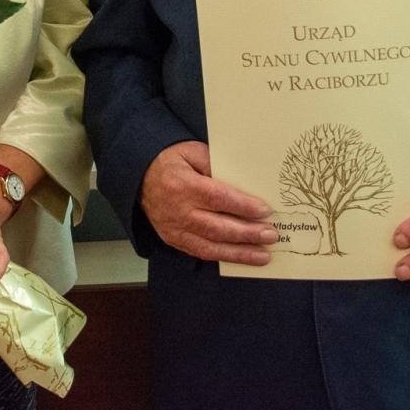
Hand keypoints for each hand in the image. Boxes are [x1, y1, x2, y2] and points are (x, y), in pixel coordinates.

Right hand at [140, 140, 275, 264]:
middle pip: (217, 227)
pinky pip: (200, 253)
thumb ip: (215, 164)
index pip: (218, 199)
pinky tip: (240, 257)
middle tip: (271, 236)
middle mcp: (178, 211)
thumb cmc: (170, 161)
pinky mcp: (173, 240)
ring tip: (263, 256)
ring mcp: (175, 229)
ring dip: (239, 253)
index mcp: (183, 185)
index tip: (265, 211)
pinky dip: (222, 256)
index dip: (242, 207)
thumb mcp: (192, 151)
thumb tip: (241, 180)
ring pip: (210, 247)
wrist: (139, 177)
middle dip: (247, 234)